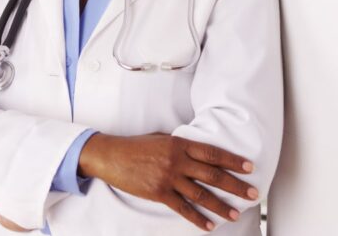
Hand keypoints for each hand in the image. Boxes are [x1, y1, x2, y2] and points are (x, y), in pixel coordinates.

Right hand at [79, 133, 257, 231]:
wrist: (111, 156)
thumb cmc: (135, 145)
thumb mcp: (160, 138)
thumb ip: (180, 145)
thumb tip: (198, 151)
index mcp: (178, 144)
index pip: (212, 153)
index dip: (232, 161)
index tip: (249, 168)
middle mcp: (176, 161)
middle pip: (213, 175)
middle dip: (235, 185)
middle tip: (253, 194)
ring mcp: (168, 177)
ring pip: (201, 194)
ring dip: (221, 206)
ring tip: (236, 213)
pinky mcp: (159, 193)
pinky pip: (183, 208)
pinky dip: (198, 218)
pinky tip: (209, 225)